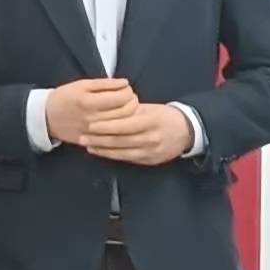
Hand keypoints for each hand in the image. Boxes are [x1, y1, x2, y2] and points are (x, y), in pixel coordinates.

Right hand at [44, 78, 139, 143]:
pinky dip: (121, 129)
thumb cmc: (64, 98)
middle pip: (126, 112)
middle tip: (128, 98)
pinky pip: (115, 136)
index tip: (126, 89)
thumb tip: (125, 84)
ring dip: (130, 116)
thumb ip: (104, 84)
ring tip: (124, 109)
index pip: (121, 98)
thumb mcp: (81, 85)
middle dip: (132, 102)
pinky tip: (119, 122)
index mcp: (89, 102)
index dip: (128, 92)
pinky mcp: (93, 141)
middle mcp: (92, 119)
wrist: (45, 117)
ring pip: (124, 125)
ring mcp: (93, 132)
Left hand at [82, 104, 196, 167]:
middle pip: (120, 140)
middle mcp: (151, 138)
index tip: (90, 125)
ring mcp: (151, 151)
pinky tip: (101, 151)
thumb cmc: (165, 116)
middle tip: (82, 136)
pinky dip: (112, 155)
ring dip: (102, 149)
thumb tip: (107, 110)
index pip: (124, 125)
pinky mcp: (149, 160)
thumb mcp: (150, 108)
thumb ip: (130, 111)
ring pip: (121, 152)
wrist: (188, 131)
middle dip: (99, 139)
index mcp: (151, 121)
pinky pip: (127, 159)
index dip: (106, 126)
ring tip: (87, 144)